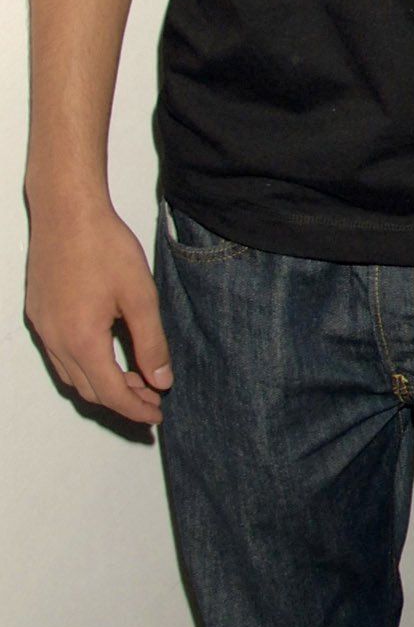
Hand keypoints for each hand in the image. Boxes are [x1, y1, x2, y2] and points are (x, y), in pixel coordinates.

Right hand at [26, 194, 173, 424]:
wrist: (66, 211)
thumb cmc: (104, 247)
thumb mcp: (140, 296)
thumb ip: (152, 342)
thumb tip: (161, 381)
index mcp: (81, 340)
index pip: (111, 393)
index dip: (136, 409)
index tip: (157, 415)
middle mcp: (55, 340)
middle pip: (89, 390)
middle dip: (122, 401)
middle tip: (152, 400)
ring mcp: (42, 327)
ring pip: (72, 375)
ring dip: (103, 384)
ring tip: (136, 379)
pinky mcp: (38, 313)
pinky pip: (59, 355)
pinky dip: (85, 366)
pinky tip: (108, 354)